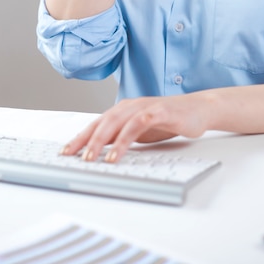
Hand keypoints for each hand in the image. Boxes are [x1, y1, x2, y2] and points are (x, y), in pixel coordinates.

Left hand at [61, 93, 213, 162]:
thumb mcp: (140, 132)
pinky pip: (137, 124)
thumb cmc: (168, 120)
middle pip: (101, 122)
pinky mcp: (158, 111)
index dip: (80, 137)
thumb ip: (121, 137)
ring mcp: (143, 107)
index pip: (96, 124)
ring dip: (101, 141)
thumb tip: (100, 152)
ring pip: (115, 122)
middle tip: (72, 156)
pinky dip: (124, 138)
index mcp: (122, 110)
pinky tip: (117, 152)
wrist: (198, 109)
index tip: (65, 152)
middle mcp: (129, 106)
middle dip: (85, 140)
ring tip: (91, 158)